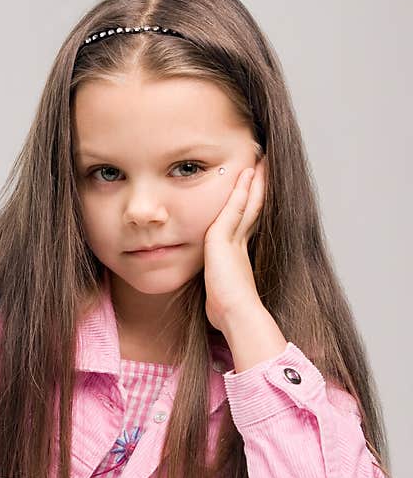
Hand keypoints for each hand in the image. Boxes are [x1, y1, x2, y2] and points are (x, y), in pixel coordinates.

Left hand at [203, 157, 266, 333]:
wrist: (236, 314)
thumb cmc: (226, 312)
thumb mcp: (218, 298)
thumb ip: (216, 294)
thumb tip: (211, 308)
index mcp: (239, 256)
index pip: (246, 225)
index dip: (252, 207)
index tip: (255, 192)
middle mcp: (241, 245)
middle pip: (252, 209)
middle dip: (258, 190)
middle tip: (264, 169)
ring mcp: (235, 241)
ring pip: (247, 205)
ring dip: (253, 183)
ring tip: (259, 163)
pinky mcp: (225, 239)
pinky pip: (235, 208)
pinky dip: (241, 191)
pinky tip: (246, 174)